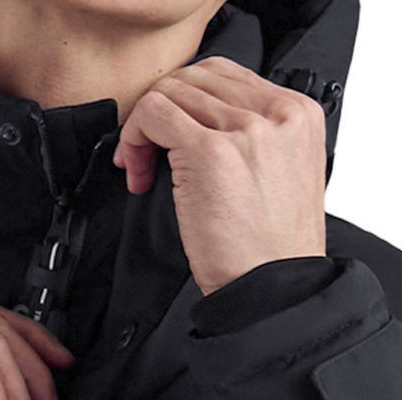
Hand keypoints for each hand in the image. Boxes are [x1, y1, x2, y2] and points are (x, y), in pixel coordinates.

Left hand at [112, 55, 327, 297]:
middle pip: (196, 77)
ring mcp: (245, 130)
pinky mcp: (210, 152)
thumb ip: (256, 140)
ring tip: (142, 172)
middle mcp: (276, 113)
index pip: (227, 75)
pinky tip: (138, 175)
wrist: (273, 291)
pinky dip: (134, 138)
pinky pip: (155, 115)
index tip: (171, 140)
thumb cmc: (269, 252)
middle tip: (147, 158)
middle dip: (161, 113)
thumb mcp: (281, 178)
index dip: (186, 102)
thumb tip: (203, 125)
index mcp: (298, 114)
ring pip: (171, 92)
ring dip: (143, 129)